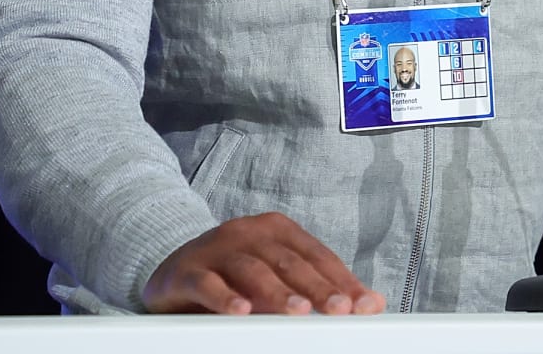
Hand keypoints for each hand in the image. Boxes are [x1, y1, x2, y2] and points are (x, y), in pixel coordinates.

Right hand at [143, 212, 385, 315]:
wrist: (172, 268)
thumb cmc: (234, 276)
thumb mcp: (277, 277)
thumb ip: (318, 288)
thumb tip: (371, 304)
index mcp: (276, 230)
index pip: (316, 256)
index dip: (342, 280)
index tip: (364, 306)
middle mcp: (248, 233)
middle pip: (288, 261)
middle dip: (317, 287)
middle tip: (340, 309)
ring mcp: (216, 249)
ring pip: (252, 270)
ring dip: (277, 293)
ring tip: (298, 312)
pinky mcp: (187, 271)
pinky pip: (207, 284)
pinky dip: (225, 298)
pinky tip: (241, 312)